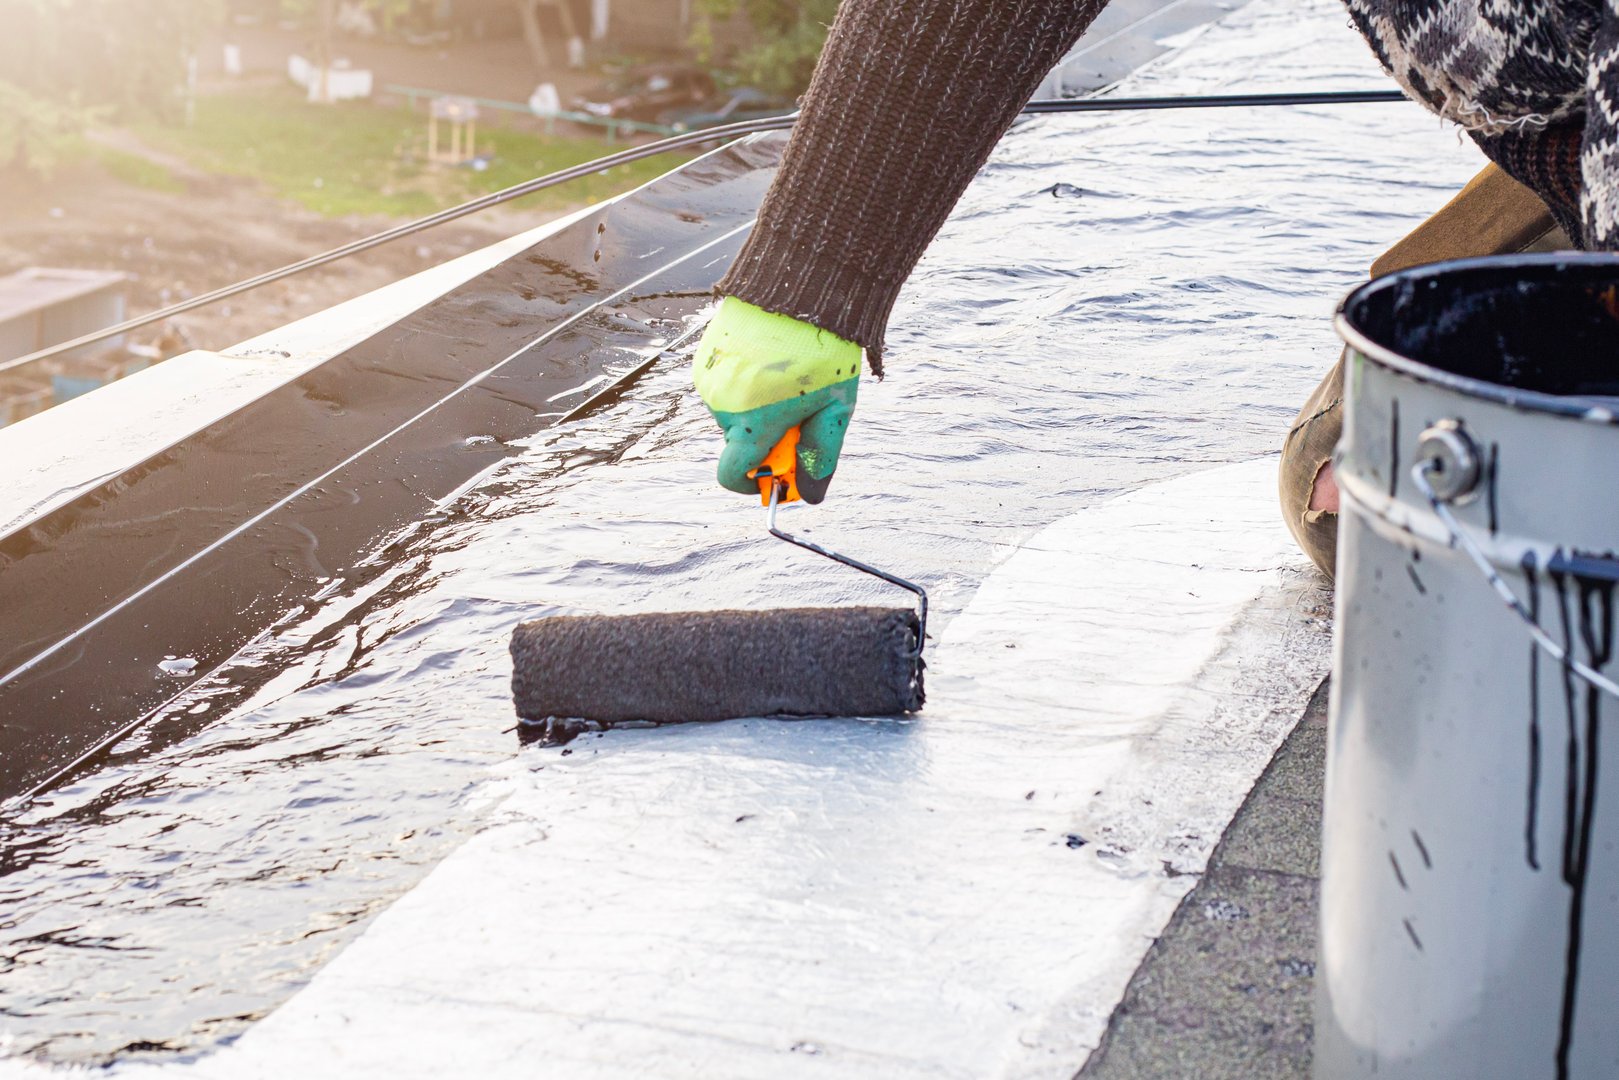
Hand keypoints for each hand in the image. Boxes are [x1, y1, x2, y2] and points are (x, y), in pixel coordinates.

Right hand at [691, 297, 860, 502]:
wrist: (802, 285)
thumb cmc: (824, 350)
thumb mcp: (835, 408)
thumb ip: (820, 455)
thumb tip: (810, 495)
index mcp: (749, 423)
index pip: (731, 476)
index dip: (753, 484)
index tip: (775, 475)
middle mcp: (720, 403)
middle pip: (738, 442)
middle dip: (766, 440)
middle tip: (802, 414)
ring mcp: (709, 377)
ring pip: (733, 413)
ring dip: (757, 409)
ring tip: (789, 378)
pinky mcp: (706, 354)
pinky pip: (725, 385)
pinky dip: (746, 385)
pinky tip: (773, 361)